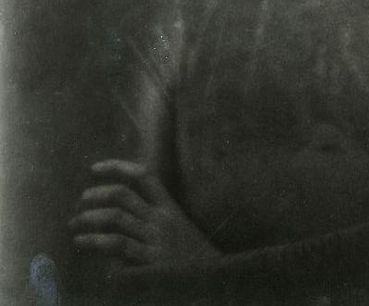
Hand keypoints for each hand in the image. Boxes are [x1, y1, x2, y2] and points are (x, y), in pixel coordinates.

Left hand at [69, 159, 220, 266]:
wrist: (214, 280)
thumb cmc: (192, 258)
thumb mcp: (179, 228)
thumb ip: (155, 217)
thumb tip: (120, 209)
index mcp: (169, 207)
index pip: (143, 176)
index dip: (117, 167)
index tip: (94, 169)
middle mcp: (162, 219)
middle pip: (123, 195)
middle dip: (96, 195)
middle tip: (80, 203)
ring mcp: (156, 239)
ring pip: (116, 217)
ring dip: (89, 219)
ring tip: (74, 225)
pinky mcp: (150, 261)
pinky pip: (118, 245)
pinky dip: (96, 241)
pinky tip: (82, 242)